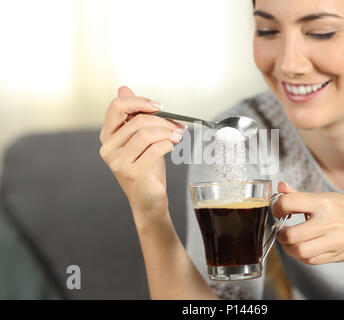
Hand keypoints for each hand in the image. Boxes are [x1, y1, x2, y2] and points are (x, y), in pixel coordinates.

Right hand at [99, 86, 185, 229]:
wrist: (149, 201)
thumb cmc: (146, 170)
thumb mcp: (141, 140)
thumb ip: (132, 116)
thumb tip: (123, 88)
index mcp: (108, 136)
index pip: (117, 107)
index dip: (139, 101)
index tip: (159, 106)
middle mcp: (108, 148)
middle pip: (137, 120)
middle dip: (163, 121)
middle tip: (178, 126)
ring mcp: (118, 162)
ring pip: (147, 134)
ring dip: (168, 132)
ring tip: (178, 136)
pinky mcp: (133, 173)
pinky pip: (155, 149)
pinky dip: (169, 145)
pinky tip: (173, 146)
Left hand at [272, 182, 343, 264]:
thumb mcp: (324, 198)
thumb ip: (298, 195)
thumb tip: (280, 186)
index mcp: (323, 203)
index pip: (288, 203)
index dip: (276, 207)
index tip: (278, 210)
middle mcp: (329, 221)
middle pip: (291, 234)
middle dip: (280, 234)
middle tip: (281, 230)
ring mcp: (333, 240)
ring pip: (299, 251)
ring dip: (288, 248)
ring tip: (290, 241)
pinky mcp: (335, 255)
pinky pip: (309, 260)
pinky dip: (300, 256)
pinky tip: (302, 247)